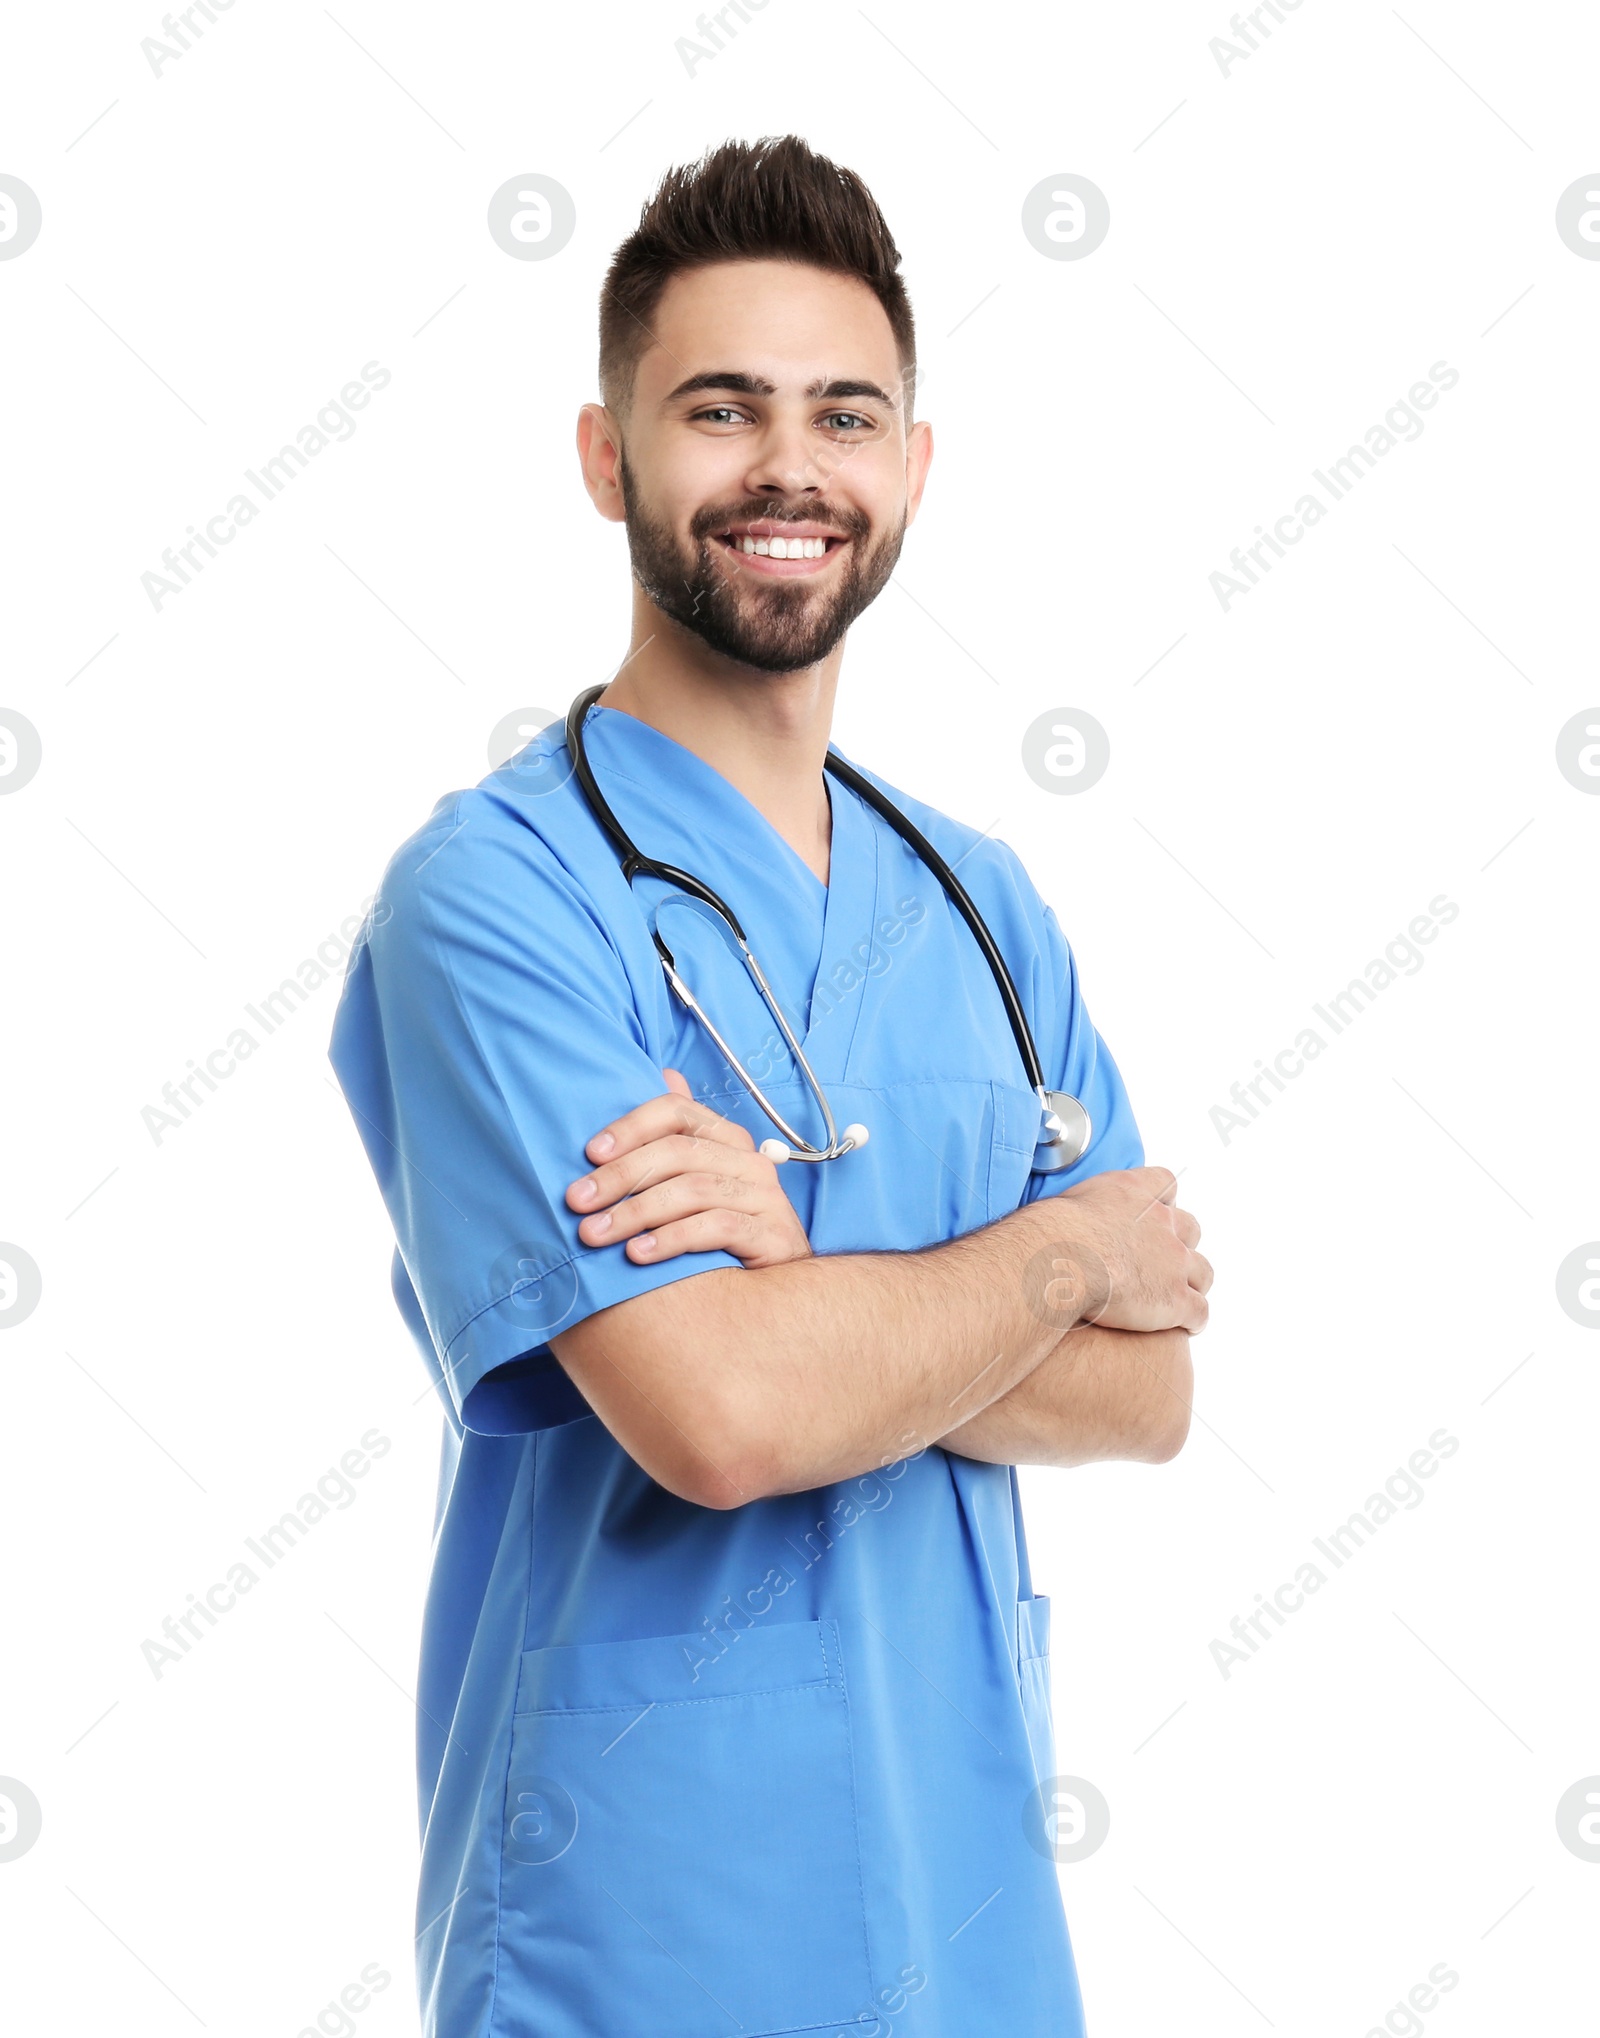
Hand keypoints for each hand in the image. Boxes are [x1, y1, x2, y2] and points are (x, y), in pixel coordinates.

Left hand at [566, 1070, 812, 1270]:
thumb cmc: (722, 1227)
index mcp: (725, 1138)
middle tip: (577, 1201)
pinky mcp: (773, 1234)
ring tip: (595, 1234)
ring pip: (693, 1190)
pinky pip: (718, 1227)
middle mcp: (748, 1160)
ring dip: (635, 1211)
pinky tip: (638, 1254)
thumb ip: (678, 1133)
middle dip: (620, 1176)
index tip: (589, 1154)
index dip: (630, 1127)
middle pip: (678, 1152)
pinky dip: (672, 1239)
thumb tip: (666, 1073)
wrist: (776, 1283)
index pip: (676, 1112)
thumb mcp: (697, 1180)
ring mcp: (765, 1196)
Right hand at [1050, 1166, 1211, 1333]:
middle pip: (1190, 1229)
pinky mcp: (1176, 1300)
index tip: (1153, 1213)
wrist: (1064, 1260)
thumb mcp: (1067, 1204)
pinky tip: (1183, 1327)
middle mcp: (1162, 1224)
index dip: (1162, 1201)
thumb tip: (1066, 1223)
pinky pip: (1199, 1312)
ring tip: (1177, 1297)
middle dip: (1180, 1244)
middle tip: (1161, 1261)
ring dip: (1192, 1283)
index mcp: (1135, 1194)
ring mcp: (1174, 1262)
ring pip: (1202, 1272)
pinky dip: (1194, 1320)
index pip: (1165, 1183)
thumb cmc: (1053, 1234)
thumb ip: (1082, 1209)